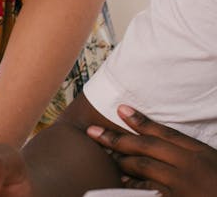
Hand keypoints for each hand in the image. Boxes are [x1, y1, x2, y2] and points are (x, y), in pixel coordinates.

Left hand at [87, 104, 216, 195]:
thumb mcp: (211, 161)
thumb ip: (186, 152)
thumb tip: (158, 143)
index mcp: (200, 154)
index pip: (165, 133)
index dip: (141, 121)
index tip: (120, 108)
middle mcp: (190, 167)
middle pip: (147, 148)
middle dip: (117, 139)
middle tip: (92, 131)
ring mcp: (182, 187)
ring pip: (143, 169)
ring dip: (121, 162)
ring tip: (103, 155)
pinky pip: (147, 193)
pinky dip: (131, 188)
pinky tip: (118, 183)